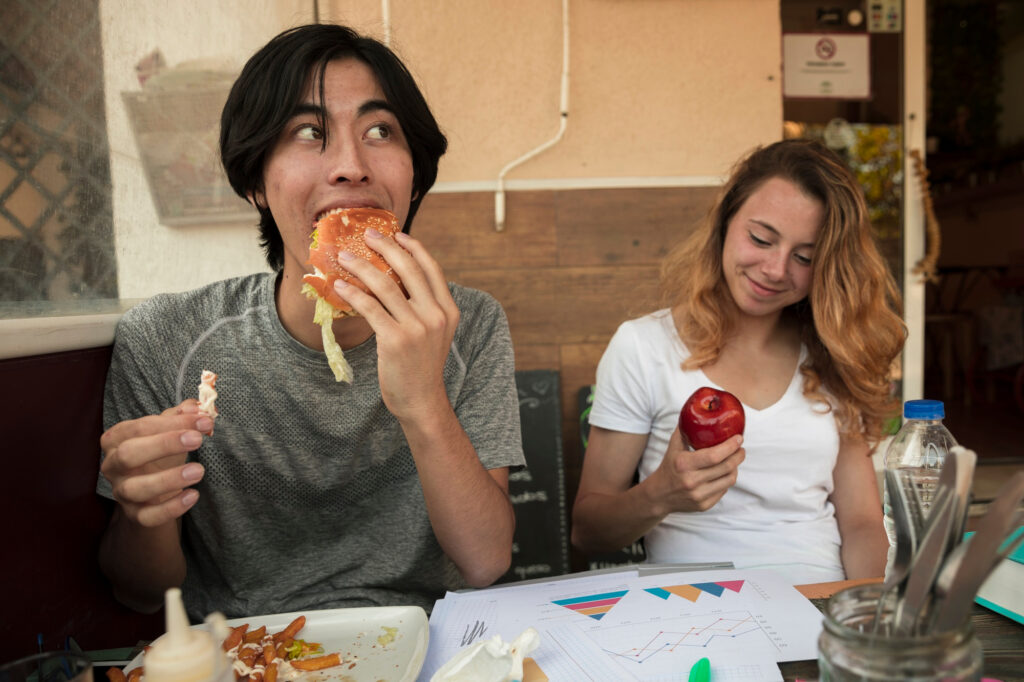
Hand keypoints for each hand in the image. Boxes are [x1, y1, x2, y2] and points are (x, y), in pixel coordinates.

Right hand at [100, 400, 212, 526]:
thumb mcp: (167, 433)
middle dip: (164, 444)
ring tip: (199, 470)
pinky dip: (171, 507)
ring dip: (168, 479)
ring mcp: (121, 492)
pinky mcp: (134, 515)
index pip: (139, 427)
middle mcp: (113, 466)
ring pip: (135, 488)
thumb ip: (180, 417)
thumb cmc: (159, 456)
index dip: (172, 422)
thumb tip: (197, 406)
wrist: (152, 495)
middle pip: (128, 454)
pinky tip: (193, 495)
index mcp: (117, 439)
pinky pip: (148, 516)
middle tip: (198, 439)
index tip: (203, 420)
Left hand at [333, 229, 458, 422]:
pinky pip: (370, 307)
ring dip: (362, 266)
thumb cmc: (421, 365)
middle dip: (386, 247)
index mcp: (448, 310)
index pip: (431, 268)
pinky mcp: (396, 340)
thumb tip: (395, 278)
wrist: (421, 400)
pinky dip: (353, 293)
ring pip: (385, 285)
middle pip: (409, 269)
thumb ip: (423, 306)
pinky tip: (340, 286)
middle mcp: (435, 315)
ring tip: (346, 257)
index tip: (396, 234)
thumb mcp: (433, 333)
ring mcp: (417, 327)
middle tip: (367, 235)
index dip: (413, 247)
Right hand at [648, 428, 744, 512]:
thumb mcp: (673, 447)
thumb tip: (695, 411)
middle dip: (738, 456)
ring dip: (735, 468)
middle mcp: (691, 481)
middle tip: (741, 449)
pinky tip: (724, 473)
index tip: (739, 438)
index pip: (714, 456)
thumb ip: (685, 430)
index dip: (730, 446)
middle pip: (726, 467)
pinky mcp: (704, 505)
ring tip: (734, 460)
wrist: (659, 495)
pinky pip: (724, 490)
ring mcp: (699, 495)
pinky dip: (726, 480)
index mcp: (684, 464)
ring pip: (729, 480)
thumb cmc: (669, 467)